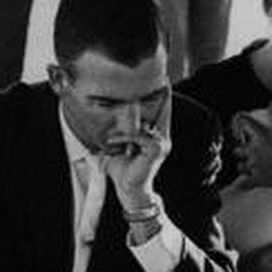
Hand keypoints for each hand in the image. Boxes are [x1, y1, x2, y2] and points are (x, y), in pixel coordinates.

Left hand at [102, 91, 170, 210]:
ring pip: (142, 126)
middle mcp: (162, 138)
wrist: (128, 189)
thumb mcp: (118, 147)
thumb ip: (119, 134)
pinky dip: (123, 138)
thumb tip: (105, 120)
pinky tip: (112, 142)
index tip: (165, 81)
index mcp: (156, 137)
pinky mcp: (156, 149)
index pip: (163, 112)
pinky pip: (138, 136)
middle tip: (138, 94)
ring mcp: (161, 144)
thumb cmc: (122, 169)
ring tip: (111, 135)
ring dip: (124, 128)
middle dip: (146, 103)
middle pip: (156, 113)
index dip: (165, 97)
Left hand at [232, 108, 271, 189]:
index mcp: (261, 137)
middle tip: (243, 147)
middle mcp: (255, 151)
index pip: (244, 124)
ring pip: (240, 166)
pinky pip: (246, 183)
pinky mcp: (260, 180)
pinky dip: (246, 182)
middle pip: (237, 149)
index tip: (239, 121)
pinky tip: (248, 180)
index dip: (240, 120)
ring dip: (243, 164)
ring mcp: (256, 167)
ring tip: (247, 163)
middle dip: (240, 148)